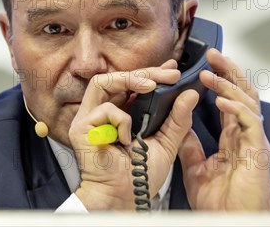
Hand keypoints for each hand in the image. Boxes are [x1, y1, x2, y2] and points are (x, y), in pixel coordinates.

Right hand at [69, 59, 198, 209]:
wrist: (123, 198)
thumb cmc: (137, 175)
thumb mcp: (166, 143)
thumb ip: (177, 120)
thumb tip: (189, 94)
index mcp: (121, 114)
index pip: (132, 85)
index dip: (151, 73)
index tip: (172, 70)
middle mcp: (103, 113)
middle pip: (118, 78)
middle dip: (146, 72)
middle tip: (169, 74)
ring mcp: (90, 119)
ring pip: (103, 82)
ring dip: (129, 80)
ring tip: (151, 85)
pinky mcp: (81, 127)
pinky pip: (103, 109)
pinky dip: (121, 120)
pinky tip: (127, 138)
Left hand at [178, 49, 269, 210]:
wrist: (231, 223)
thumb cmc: (221, 202)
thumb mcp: (196, 167)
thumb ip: (189, 144)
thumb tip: (178, 125)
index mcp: (234, 137)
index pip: (229, 99)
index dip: (220, 80)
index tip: (205, 64)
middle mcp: (247, 134)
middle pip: (242, 93)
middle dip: (228, 71)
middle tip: (212, 54)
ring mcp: (254, 141)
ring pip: (247, 102)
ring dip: (228, 84)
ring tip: (211, 72)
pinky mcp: (258, 151)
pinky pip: (249, 123)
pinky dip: (236, 108)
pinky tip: (221, 99)